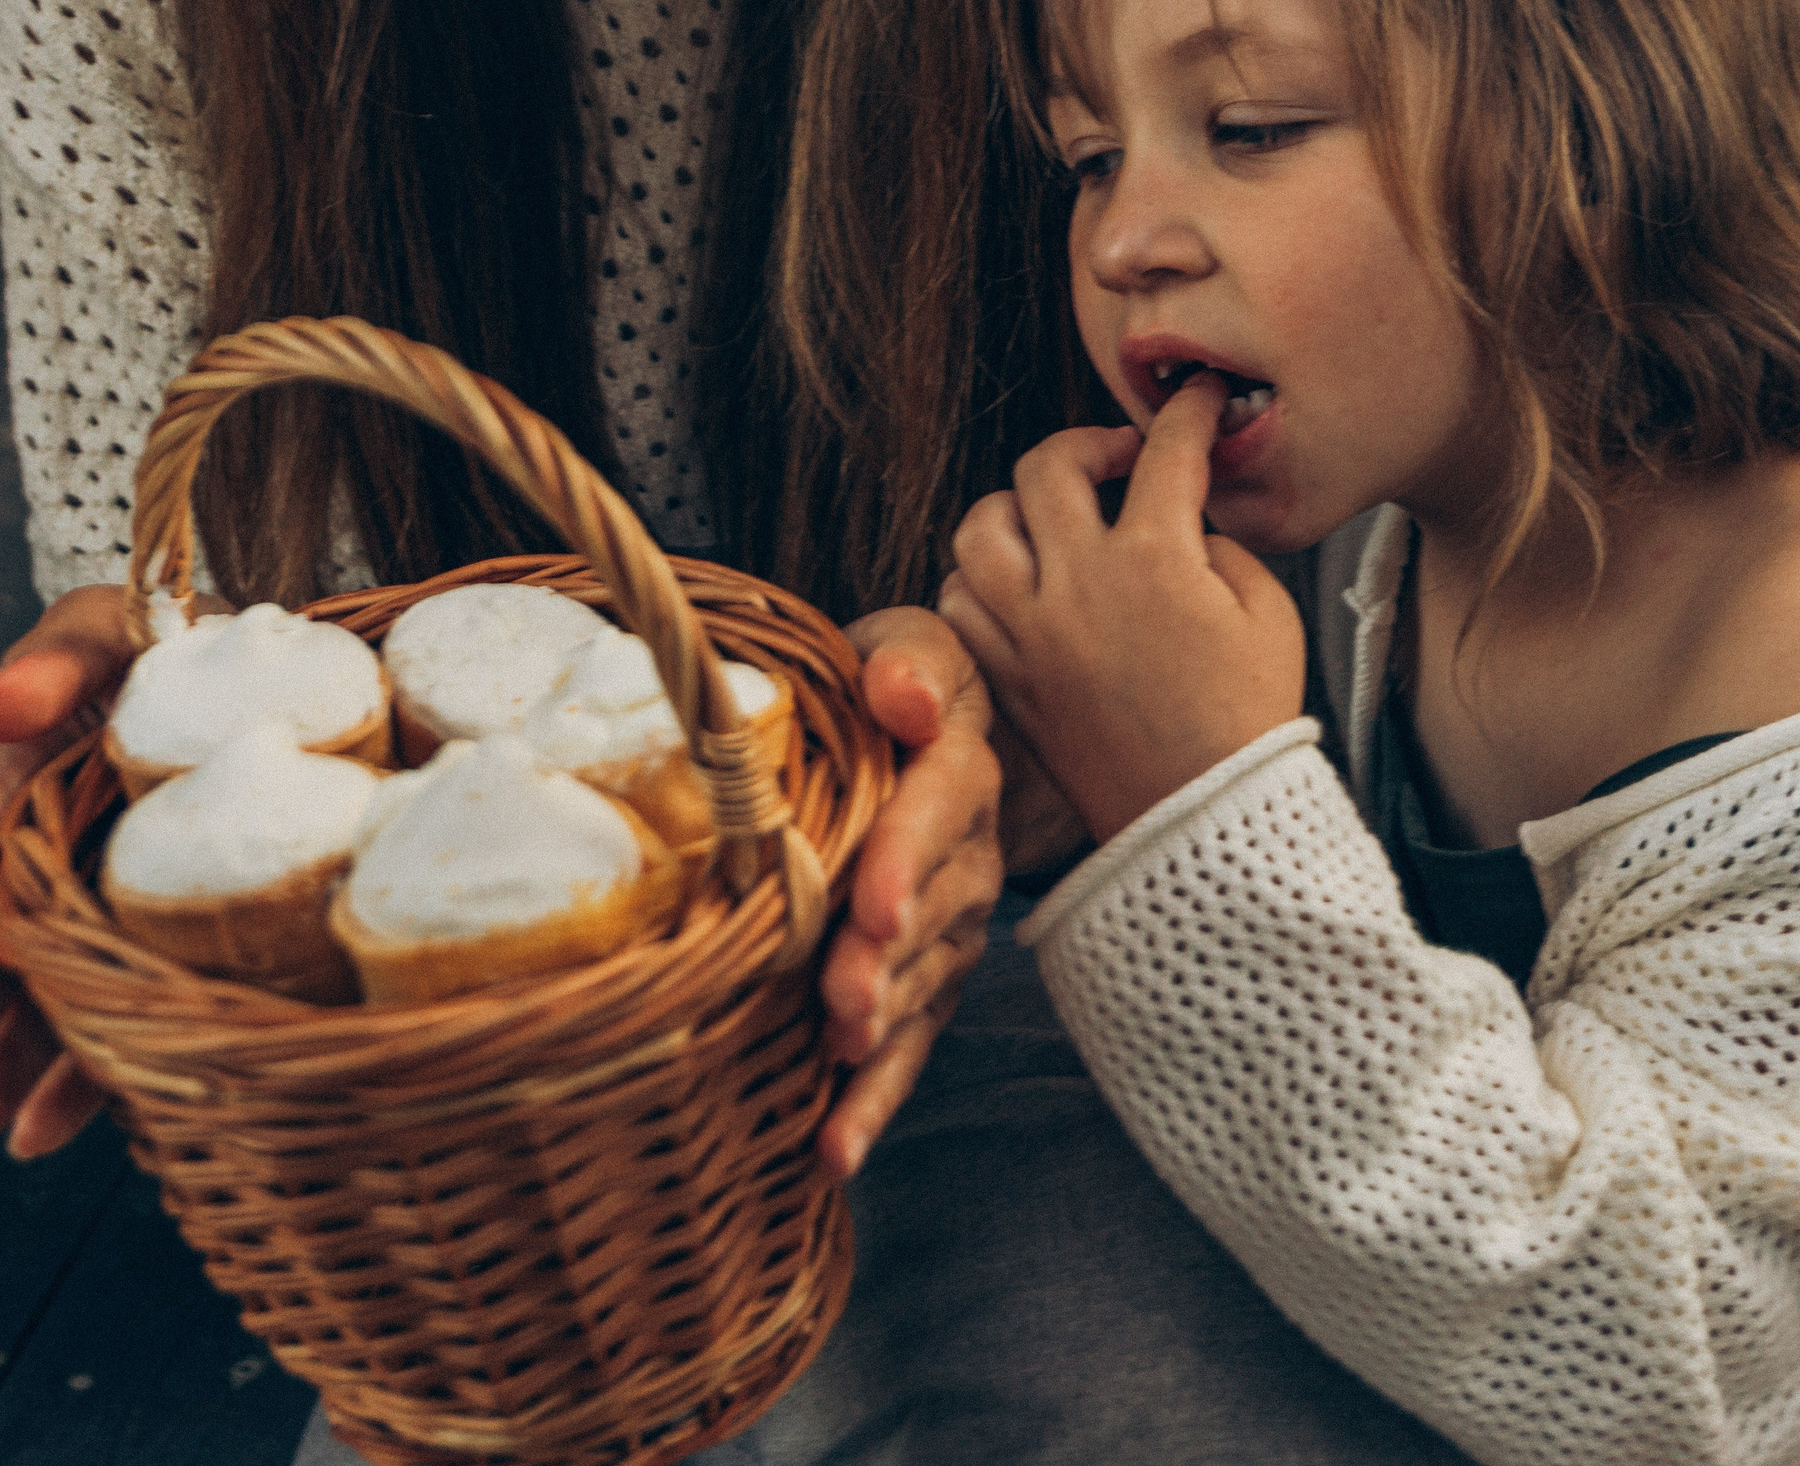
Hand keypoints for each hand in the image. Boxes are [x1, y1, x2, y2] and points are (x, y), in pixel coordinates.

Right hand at [0, 585, 133, 1157]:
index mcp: (21, 773)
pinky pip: (110, 1013)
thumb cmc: (168, 638)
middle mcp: (43, 845)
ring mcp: (89, 898)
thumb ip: (55, 663)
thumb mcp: (110, 627)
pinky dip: (77, 1075)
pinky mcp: (142, 936)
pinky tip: (41, 1132)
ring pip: (38, 993)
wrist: (252, 670)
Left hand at [816, 606, 1003, 1178]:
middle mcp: (965, 853)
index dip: (906, 858)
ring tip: (839, 1067)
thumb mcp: (906, 645)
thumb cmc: (891, 681)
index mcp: (955, 764)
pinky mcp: (928, 977)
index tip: (873, 905)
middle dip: (886, 962)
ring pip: (922, 985)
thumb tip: (901, 693)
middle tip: (844, 1004)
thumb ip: (907, 662)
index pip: (936, 808)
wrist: (920, 726)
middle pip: (929, 913)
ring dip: (882, 1033)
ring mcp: (952, 925)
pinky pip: (910, 1043)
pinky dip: (874, 1101)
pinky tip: (834, 1153)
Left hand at [940, 374, 1304, 843]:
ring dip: (1019, 509)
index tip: (1202, 401)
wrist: (1201, 821)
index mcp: (1157, 561)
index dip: (1191, 413)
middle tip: (1118, 460)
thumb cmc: (1248, 718)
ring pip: (980, 526)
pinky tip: (1025, 587)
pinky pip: (959, 600)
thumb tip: (1180, 519)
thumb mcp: (1268, 614)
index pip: (1166, 451)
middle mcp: (1079, 584)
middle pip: (1046, 465)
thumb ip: (1220, 545)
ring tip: (1057, 523)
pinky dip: (984, 581)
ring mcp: (1029, 631)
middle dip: (1087, 443)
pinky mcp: (1003, 675)